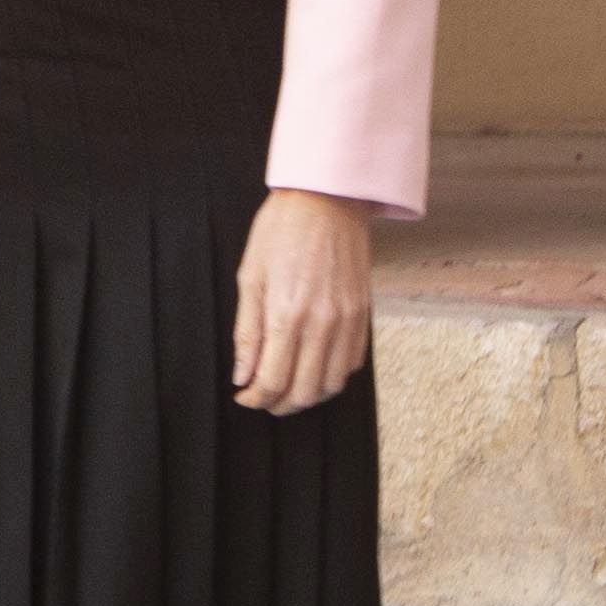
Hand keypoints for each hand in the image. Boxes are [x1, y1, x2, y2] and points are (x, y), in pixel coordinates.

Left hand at [234, 186, 375, 414]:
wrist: (326, 202)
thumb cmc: (280, 233)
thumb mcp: (249, 279)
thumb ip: (247, 332)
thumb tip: (243, 375)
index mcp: (287, 314)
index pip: (273, 380)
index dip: (255, 398)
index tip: (244, 397)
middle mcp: (322, 323)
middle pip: (305, 390)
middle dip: (280, 404)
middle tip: (262, 399)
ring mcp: (348, 320)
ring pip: (332, 383)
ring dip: (308, 396)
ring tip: (286, 390)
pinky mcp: (363, 314)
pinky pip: (352, 362)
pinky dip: (332, 376)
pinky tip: (313, 369)